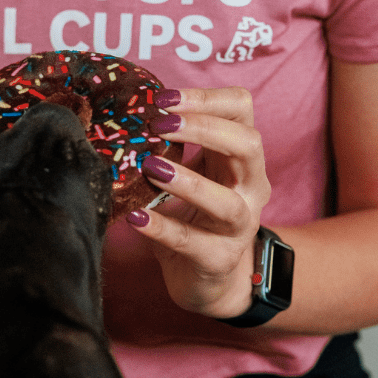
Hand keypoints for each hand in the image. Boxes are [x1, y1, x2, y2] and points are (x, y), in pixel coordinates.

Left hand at [128, 87, 270, 318]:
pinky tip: (136, 217)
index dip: (206, 98)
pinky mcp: (218, 260)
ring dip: (188, 181)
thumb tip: (128, 111)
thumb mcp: (190, 171)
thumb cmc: (195, 215)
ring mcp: (239, 226)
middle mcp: (250, 187)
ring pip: (227, 201)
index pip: (241, 109)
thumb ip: (171, 144)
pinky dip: (162, 228)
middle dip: (204, 128)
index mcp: (240, 156)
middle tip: (159, 124)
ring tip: (151, 167)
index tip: (163, 99)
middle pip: (248, 144)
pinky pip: (191, 243)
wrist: (210, 280)